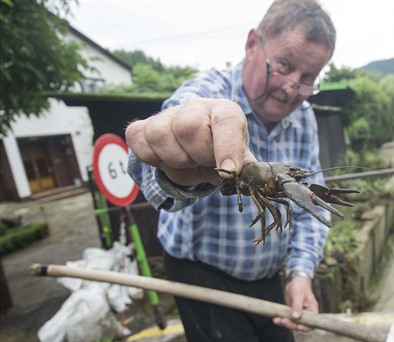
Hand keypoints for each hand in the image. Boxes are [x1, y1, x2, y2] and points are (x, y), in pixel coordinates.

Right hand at [125, 97, 256, 185]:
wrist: (198, 150)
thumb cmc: (222, 154)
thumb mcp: (239, 160)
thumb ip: (246, 169)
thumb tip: (252, 180)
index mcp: (225, 111)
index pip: (225, 121)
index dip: (227, 147)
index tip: (228, 170)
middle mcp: (195, 106)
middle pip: (188, 127)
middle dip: (198, 155)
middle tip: (205, 161)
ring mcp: (167, 115)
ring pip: (160, 134)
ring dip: (176, 159)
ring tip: (188, 161)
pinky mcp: (143, 127)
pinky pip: (138, 140)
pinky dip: (152, 158)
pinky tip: (167, 159)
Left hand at [273, 275, 317, 331]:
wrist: (295, 281)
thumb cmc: (300, 286)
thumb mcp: (299, 294)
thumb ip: (297, 305)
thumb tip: (295, 317)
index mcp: (312, 310)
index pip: (311, 324)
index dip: (305, 327)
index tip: (298, 327)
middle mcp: (306, 314)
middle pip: (300, 325)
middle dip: (291, 324)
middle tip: (282, 321)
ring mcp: (299, 314)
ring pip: (292, 323)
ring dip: (284, 323)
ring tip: (276, 320)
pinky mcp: (292, 313)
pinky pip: (287, 319)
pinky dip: (281, 319)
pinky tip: (275, 318)